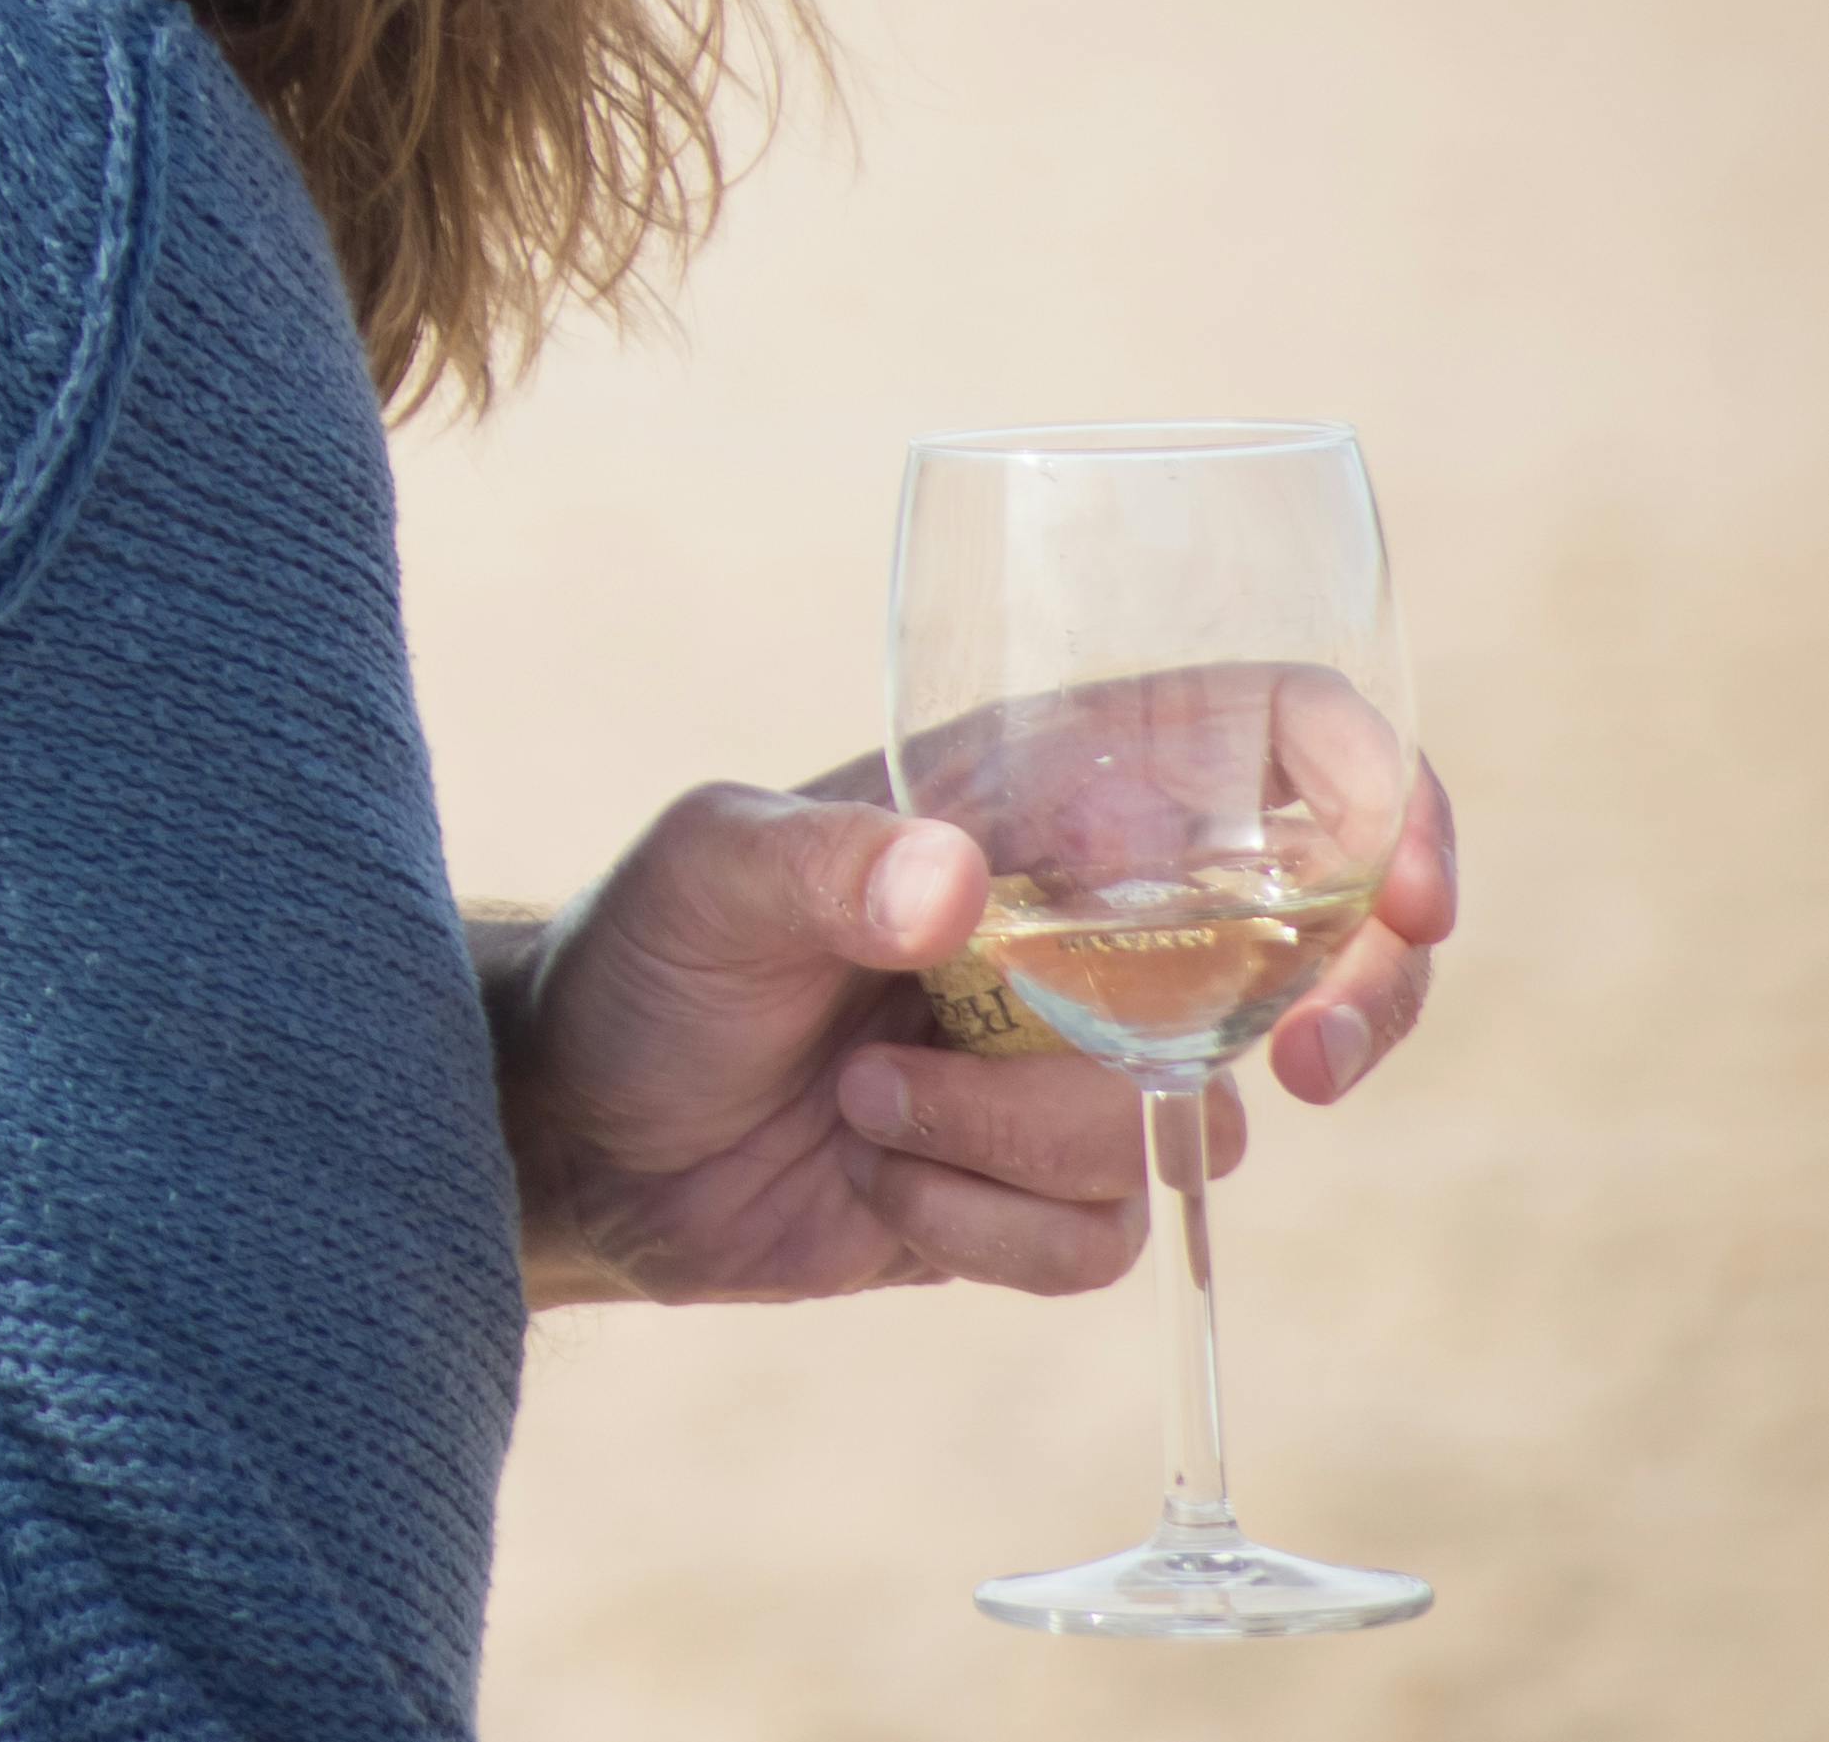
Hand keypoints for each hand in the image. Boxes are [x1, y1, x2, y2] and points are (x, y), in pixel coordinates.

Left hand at [492, 754, 1453, 1309]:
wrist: (577, 1126)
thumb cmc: (641, 953)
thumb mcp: (706, 872)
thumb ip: (824, 864)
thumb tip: (958, 884)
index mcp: (1039, 797)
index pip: (1270, 747)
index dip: (1376, 800)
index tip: (1404, 895)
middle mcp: (1090, 923)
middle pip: (1323, 948)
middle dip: (1343, 1009)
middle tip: (1307, 1067)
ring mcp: (1077, 1063)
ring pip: (1193, 1122)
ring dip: (1019, 1131)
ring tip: (864, 1092)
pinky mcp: (1039, 1191)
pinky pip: (1105, 1234)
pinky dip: (983, 1223)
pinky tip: (875, 1177)